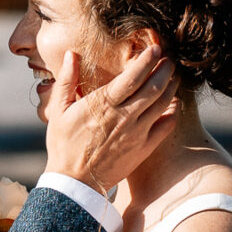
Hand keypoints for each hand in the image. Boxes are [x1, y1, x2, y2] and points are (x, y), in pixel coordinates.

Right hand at [42, 45, 178, 194]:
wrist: (74, 183)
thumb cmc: (63, 145)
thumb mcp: (58, 111)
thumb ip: (67, 81)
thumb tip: (72, 54)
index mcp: (104, 104)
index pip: (133, 76)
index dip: (148, 59)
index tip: (156, 48)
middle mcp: (124, 116)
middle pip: (154, 86)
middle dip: (166, 69)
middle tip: (170, 59)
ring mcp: (137, 133)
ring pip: (163, 104)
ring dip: (172, 87)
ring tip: (173, 76)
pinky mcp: (144, 149)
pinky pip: (166, 127)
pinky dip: (173, 112)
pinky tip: (174, 104)